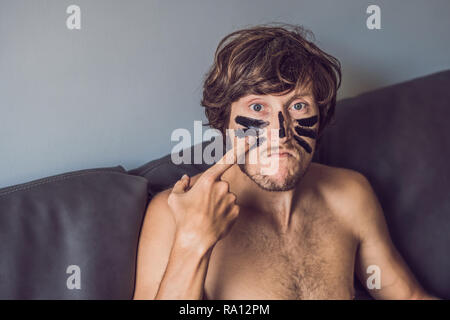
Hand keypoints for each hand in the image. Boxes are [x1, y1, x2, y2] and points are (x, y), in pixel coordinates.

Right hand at [167, 135, 254, 250]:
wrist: (194, 240)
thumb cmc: (183, 218)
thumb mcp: (175, 198)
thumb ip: (181, 184)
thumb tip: (185, 179)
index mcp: (208, 180)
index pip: (226, 160)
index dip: (239, 148)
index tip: (250, 139)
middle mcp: (223, 187)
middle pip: (220, 185)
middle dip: (213, 191)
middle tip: (201, 205)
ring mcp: (231, 200)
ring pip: (226, 197)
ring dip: (218, 203)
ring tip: (206, 215)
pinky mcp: (236, 212)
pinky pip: (231, 208)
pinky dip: (224, 212)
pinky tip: (214, 220)